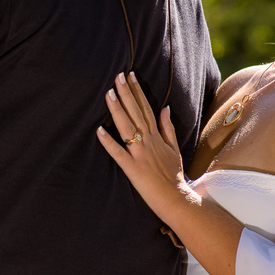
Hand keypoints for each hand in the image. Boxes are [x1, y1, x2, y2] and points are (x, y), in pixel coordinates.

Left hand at [97, 71, 188, 219]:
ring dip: (118, 110)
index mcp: (157, 136)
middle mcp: (148, 141)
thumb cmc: (173, 175)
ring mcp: (140, 154)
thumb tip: (165, 108)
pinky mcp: (132, 168)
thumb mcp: (174, 148)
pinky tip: (98, 130)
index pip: (146, 108)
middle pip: (136, 113)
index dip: (137, 91)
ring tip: (109, 94)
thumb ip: (168, 128)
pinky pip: (118, 153)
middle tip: (118, 76)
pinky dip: (109, 142)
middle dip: (127, 93)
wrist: (176, 198)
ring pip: (127, 128)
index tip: (130, 75)